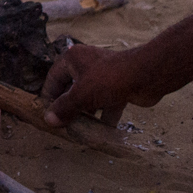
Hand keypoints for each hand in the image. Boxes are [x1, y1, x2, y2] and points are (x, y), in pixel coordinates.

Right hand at [41, 43, 168, 126]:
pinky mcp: (118, 88)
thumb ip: (64, 108)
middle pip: (72, 88)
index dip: (49, 95)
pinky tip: (101, 133)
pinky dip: (104, 117)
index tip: (47, 114)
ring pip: (89, 97)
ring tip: (80, 132)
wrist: (145, 77)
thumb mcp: (81, 95)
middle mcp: (87, 65)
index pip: (54, 77)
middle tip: (63, 125)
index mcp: (73, 59)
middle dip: (69, 108)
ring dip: (86, 114)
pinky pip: (106, 103)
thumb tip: (48, 120)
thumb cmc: (108, 80)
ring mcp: (104, 76)